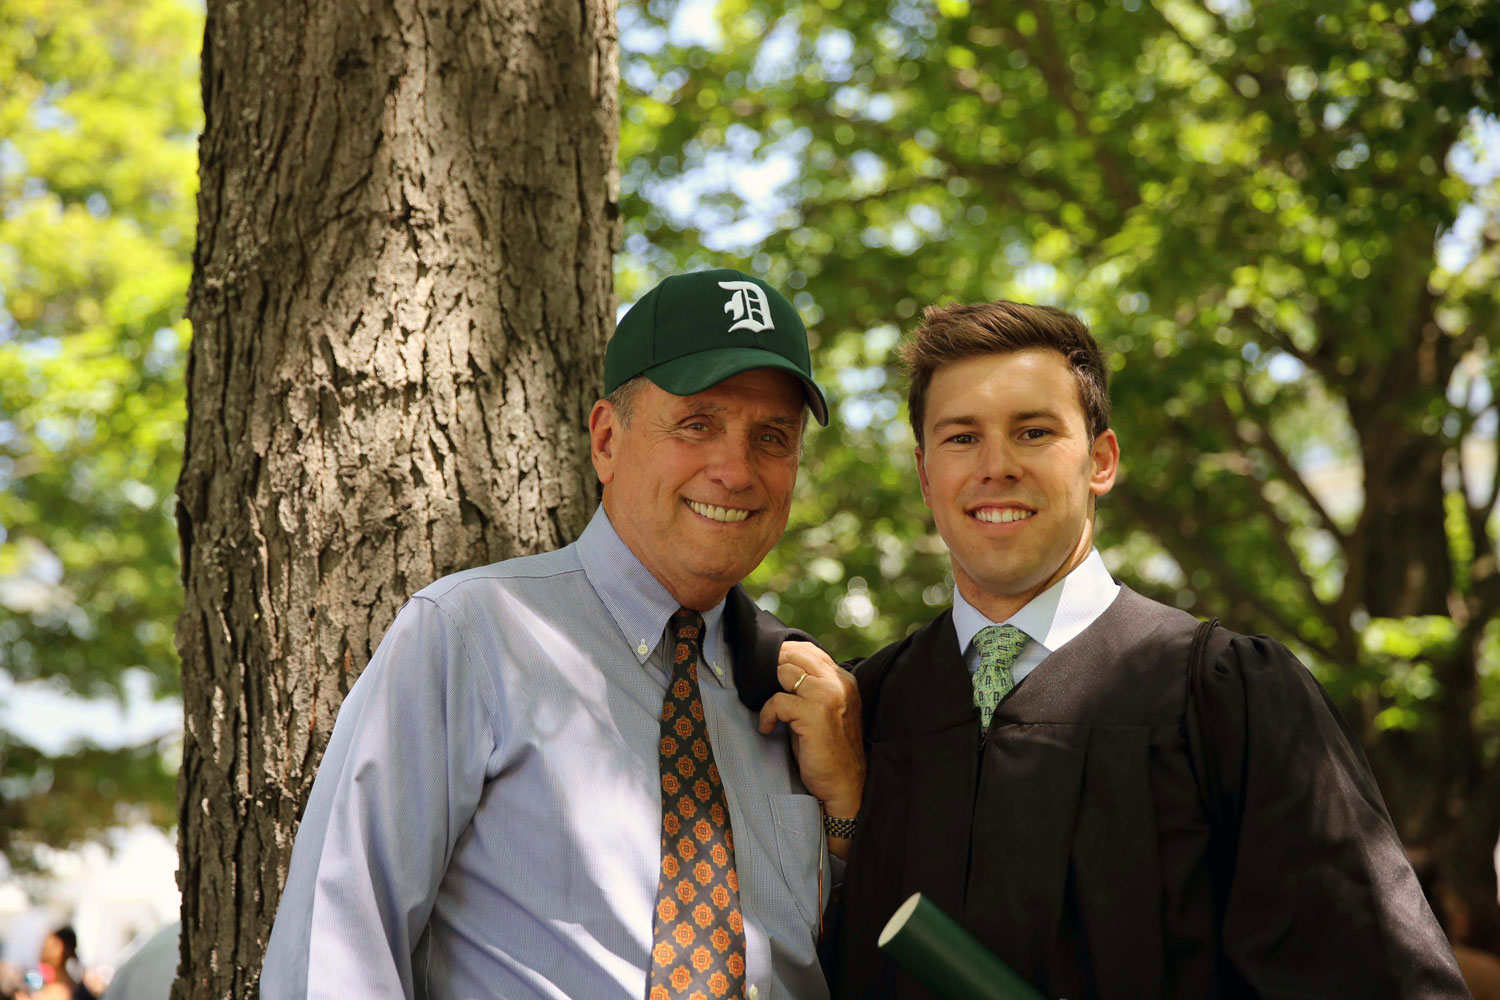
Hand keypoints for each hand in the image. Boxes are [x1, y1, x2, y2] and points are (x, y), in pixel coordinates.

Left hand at [758, 641, 864, 841]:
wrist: (844, 785)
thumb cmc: (829, 749)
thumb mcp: (824, 710)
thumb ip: (811, 687)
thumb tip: (778, 669)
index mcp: (844, 679)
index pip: (809, 651)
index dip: (785, 656)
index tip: (768, 671)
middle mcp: (838, 683)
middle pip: (794, 656)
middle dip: (772, 669)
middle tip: (760, 687)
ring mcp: (827, 696)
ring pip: (784, 672)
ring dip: (769, 691)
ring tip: (770, 713)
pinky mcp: (814, 714)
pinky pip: (777, 701)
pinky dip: (767, 715)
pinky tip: (768, 728)